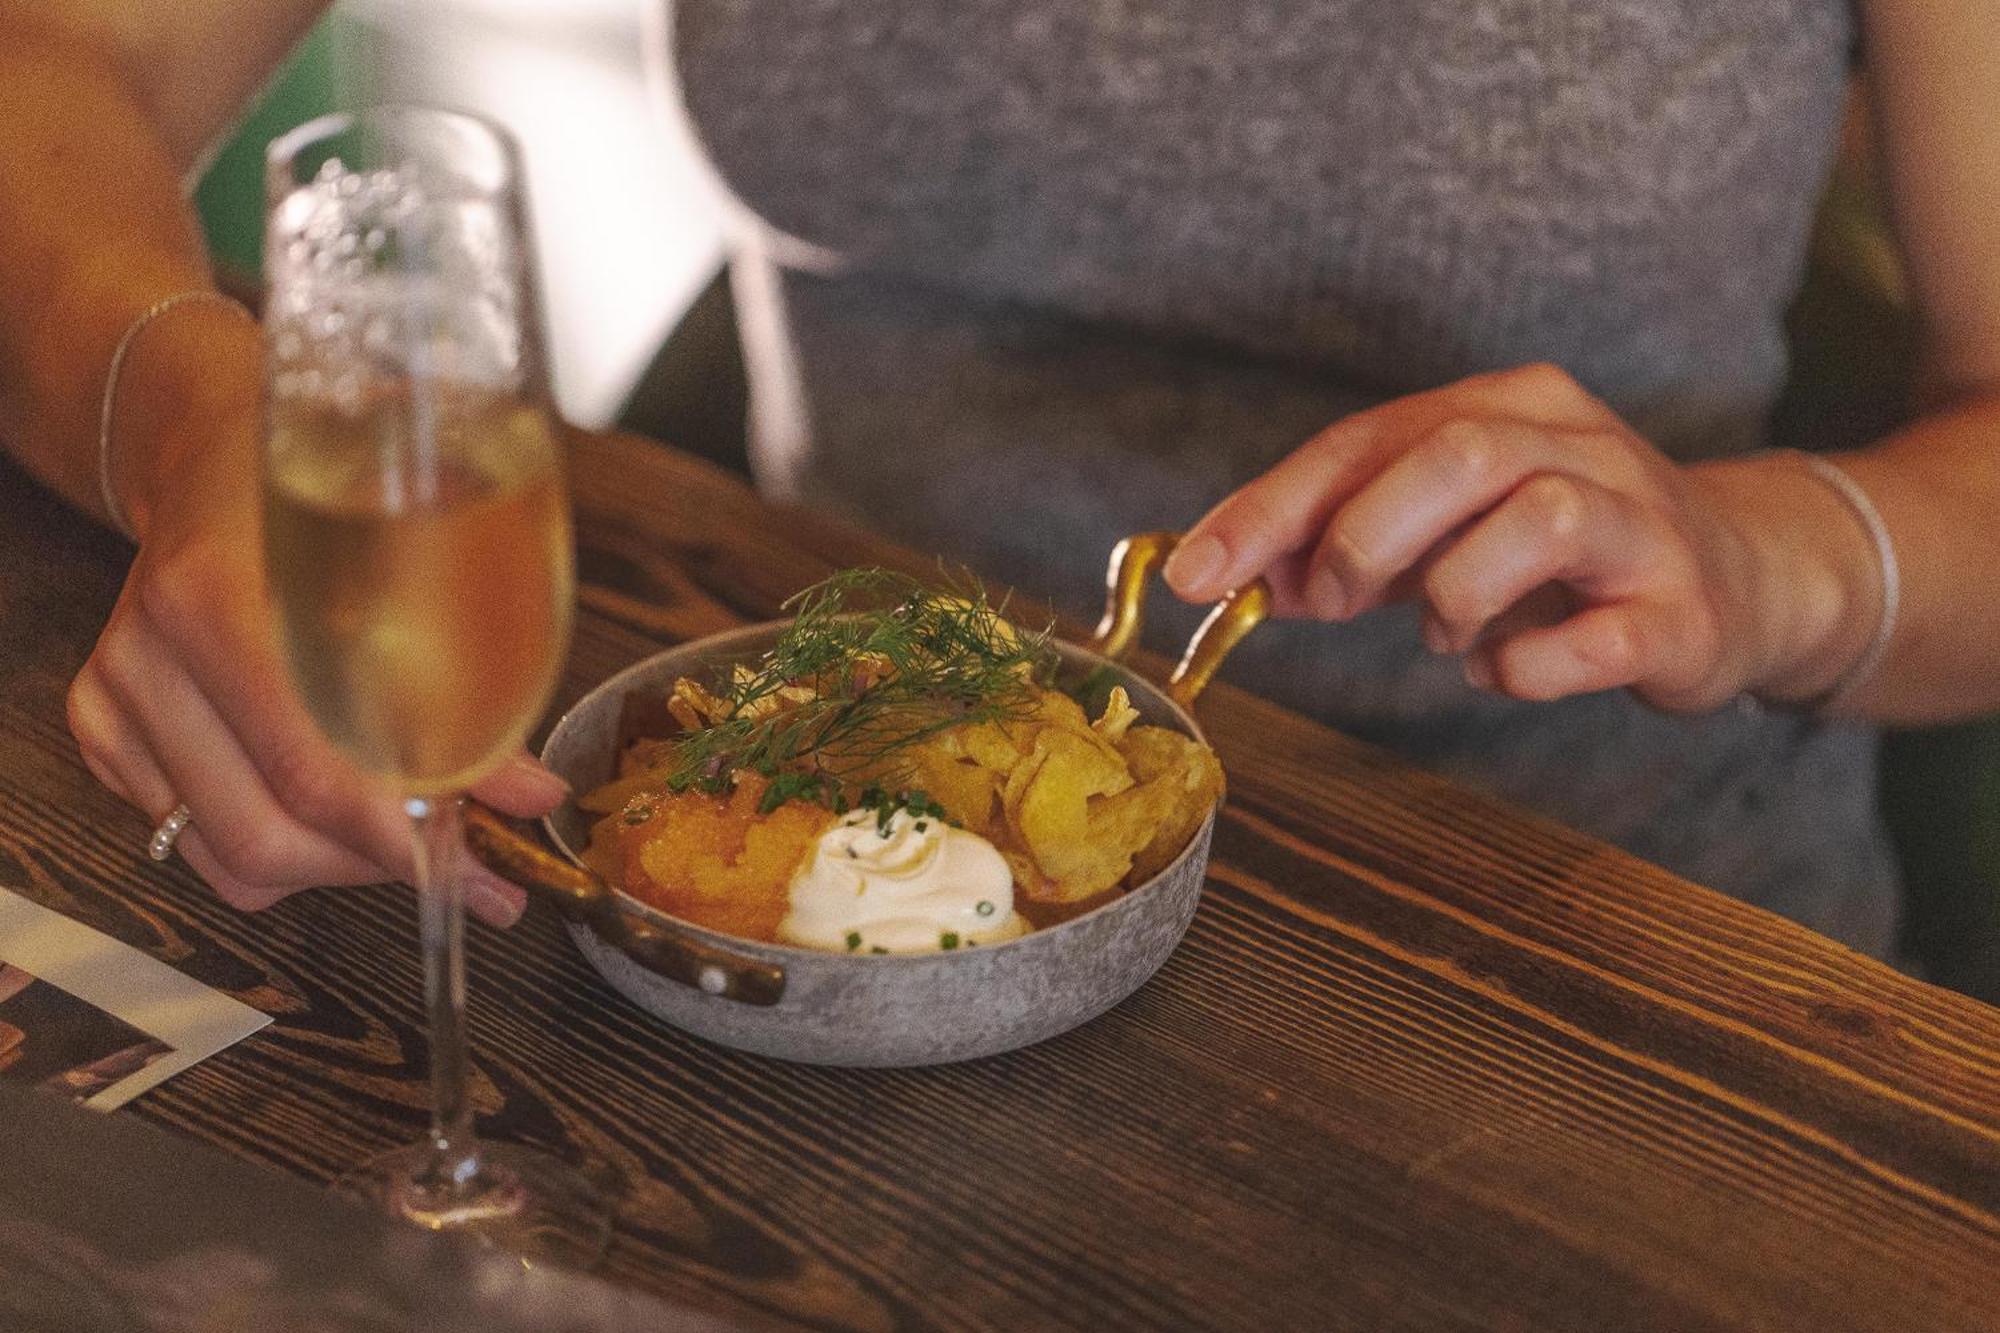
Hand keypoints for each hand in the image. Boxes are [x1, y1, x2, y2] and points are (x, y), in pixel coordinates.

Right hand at [65, 400, 562, 925]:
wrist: (217, 446)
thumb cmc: (333, 488)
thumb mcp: (422, 546)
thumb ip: (477, 671)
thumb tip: (532, 794)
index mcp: (217, 595)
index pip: (312, 769)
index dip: (406, 836)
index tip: (483, 866)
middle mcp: (152, 652)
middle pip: (269, 831)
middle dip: (383, 866)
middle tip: (467, 868)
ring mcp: (118, 693)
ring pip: (232, 856)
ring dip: (338, 868)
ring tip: (411, 840)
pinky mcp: (103, 725)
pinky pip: (196, 843)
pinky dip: (283, 852)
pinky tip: (339, 813)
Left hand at [1162, 363, 1776, 711]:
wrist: (1739, 583)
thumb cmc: (1562, 555)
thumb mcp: (1443, 529)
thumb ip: (1342, 540)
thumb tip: (1232, 573)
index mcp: (1509, 404)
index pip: (1367, 439)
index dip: (1271, 507)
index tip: (1194, 572)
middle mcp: (1578, 445)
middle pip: (1458, 454)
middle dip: (1365, 536)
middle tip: (1329, 601)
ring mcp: (1641, 523)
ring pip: (1536, 522)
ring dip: (1454, 593)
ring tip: (1444, 630)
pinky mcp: (1680, 611)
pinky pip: (1593, 641)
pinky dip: (1522, 667)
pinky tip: (1504, 669)